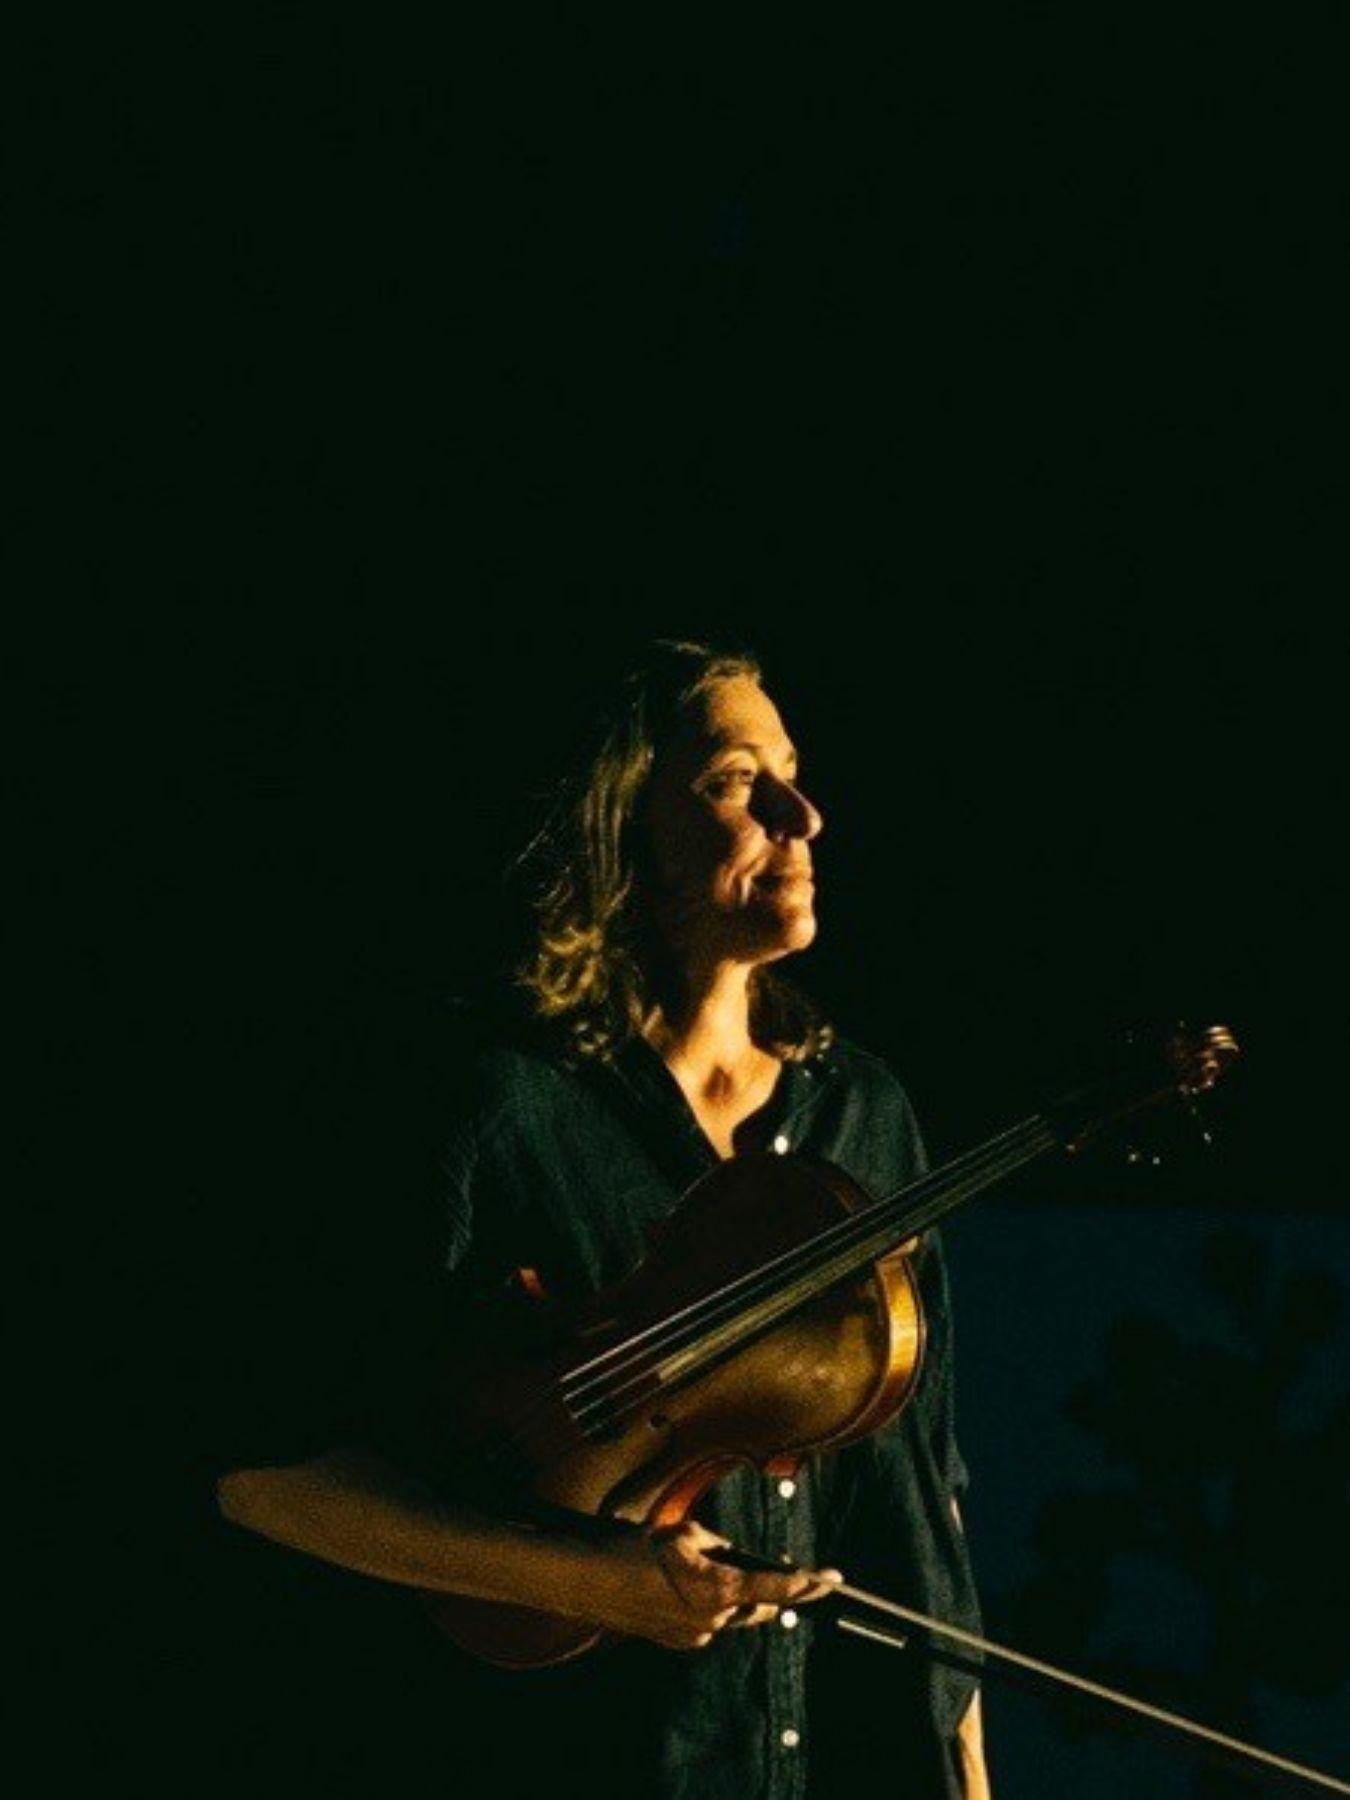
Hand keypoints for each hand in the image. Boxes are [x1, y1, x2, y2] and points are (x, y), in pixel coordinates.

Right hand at [576, 1519, 842, 1650]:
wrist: (585, 1579)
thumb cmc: (633, 1548)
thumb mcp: (683, 1533)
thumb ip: (717, 1546)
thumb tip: (730, 1554)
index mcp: (718, 1591)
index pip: (776, 1586)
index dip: (808, 1582)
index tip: (833, 1578)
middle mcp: (711, 1621)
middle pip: (757, 1604)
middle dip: (769, 1585)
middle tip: (778, 1566)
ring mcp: (693, 1636)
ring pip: (730, 1612)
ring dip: (730, 1590)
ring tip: (701, 1562)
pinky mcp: (676, 1640)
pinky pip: (706, 1619)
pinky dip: (706, 1601)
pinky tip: (683, 1581)